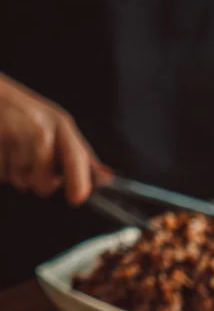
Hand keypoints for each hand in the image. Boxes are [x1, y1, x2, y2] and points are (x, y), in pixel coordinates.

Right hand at [0, 74, 109, 203]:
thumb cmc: (24, 112)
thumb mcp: (56, 124)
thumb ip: (80, 154)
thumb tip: (106, 177)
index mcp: (59, 124)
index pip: (75, 157)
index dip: (78, 181)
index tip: (77, 197)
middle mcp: (38, 129)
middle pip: (45, 182)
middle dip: (39, 181)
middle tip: (32, 162)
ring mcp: (13, 136)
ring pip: (21, 182)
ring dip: (17, 173)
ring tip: (13, 149)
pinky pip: (2, 175)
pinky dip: (2, 169)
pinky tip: (2, 148)